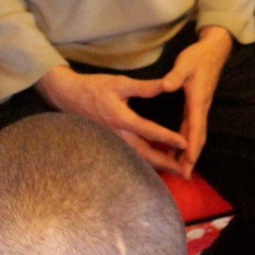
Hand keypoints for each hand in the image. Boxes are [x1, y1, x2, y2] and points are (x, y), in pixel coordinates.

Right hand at [37, 64, 187, 171]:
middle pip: (145, 154)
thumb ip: (144, 87)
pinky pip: (132, 156)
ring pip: (138, 158)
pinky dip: (147, 161)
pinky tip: (159, 163)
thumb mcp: (120, 83)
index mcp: (121, 119)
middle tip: (185, 171)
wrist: (68, 96)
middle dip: (166, 163)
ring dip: (158, 165)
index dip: (168, 138)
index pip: (149, 131)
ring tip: (177, 170)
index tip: (185, 143)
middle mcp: (118, 135)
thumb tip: (166, 85)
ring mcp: (114, 142)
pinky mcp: (112, 144)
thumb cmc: (94, 87)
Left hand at [159, 27, 233, 175]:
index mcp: (197, 100)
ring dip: (190, 152)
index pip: (195, 126)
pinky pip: (193, 129)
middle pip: (198, 137)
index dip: (192, 145)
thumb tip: (166, 86)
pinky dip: (188, 142)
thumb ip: (175, 75)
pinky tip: (178, 151)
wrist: (214, 51)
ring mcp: (200, 108)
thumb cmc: (197, 57)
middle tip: (185, 175)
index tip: (189, 161)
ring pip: (196, 135)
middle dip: (192, 157)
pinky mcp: (197, 107)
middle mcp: (201, 108)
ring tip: (182, 170)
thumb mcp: (184, 63)